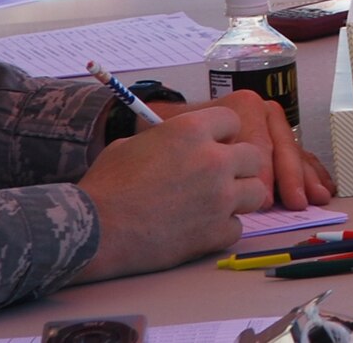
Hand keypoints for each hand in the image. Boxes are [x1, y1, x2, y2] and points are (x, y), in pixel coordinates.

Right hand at [72, 108, 270, 282]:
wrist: (96, 230)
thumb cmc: (107, 185)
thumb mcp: (134, 143)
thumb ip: (167, 139)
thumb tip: (177, 145)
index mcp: (192, 130)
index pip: (234, 120)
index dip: (222, 133)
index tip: (213, 145)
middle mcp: (214, 160)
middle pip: (253, 156)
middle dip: (238, 165)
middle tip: (217, 177)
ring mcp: (220, 198)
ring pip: (256, 192)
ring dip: (239, 197)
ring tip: (214, 203)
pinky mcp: (216, 232)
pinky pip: (237, 227)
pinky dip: (222, 229)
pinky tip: (200, 228)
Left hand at [158, 93, 334, 210]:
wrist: (168, 121)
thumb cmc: (172, 135)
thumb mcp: (179, 137)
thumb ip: (199, 153)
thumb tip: (216, 179)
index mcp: (240, 106)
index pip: (257, 143)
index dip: (262, 174)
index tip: (264, 200)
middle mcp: (260, 111)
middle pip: (280, 146)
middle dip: (289, 176)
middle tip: (294, 202)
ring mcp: (272, 126)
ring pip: (294, 151)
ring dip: (306, 177)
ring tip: (316, 198)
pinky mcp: (279, 140)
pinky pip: (300, 155)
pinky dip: (312, 173)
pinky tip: (323, 187)